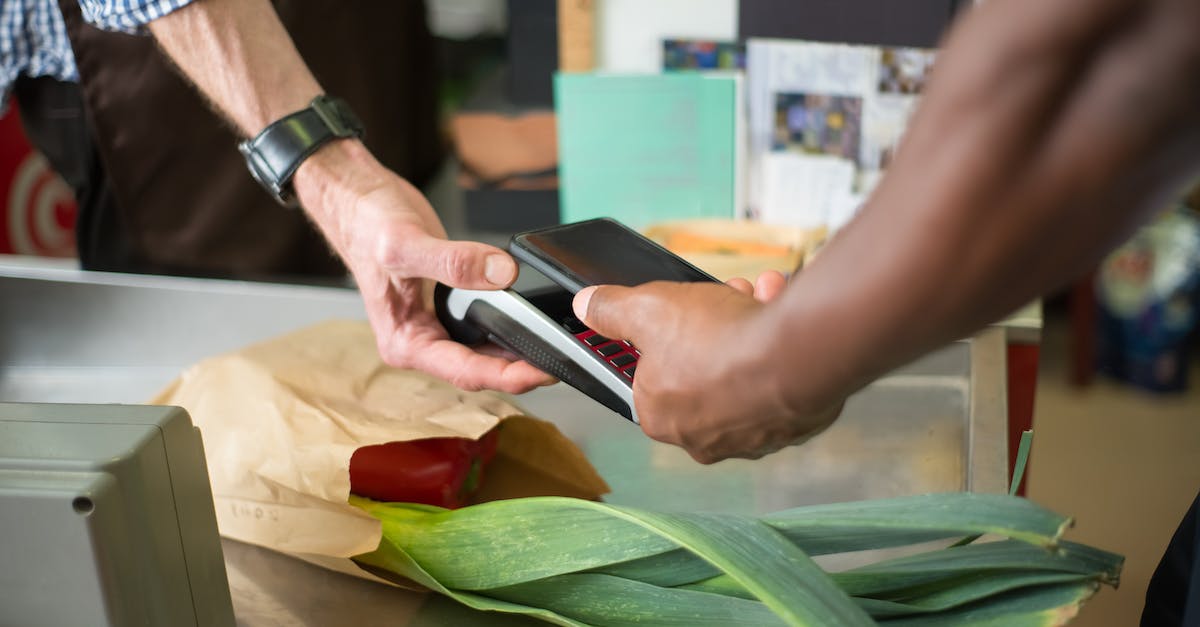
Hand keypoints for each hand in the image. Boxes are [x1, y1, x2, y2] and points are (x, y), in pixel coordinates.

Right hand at [296, 141, 554, 393]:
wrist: (357, 199)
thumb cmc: (367, 224)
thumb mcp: (406, 242)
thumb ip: (453, 261)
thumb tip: (500, 274)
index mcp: (405, 342)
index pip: (466, 373)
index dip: (509, 376)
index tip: (544, 371)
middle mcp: (420, 341)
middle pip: (480, 369)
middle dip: (521, 369)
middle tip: (564, 359)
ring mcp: (434, 326)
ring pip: (484, 351)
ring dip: (518, 350)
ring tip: (557, 345)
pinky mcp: (447, 308)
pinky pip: (484, 325)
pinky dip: (509, 324)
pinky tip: (532, 320)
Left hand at [573, 272, 843, 463]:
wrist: (798, 355)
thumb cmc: (720, 341)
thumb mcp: (649, 309)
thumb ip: (612, 310)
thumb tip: (588, 305)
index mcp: (660, 417)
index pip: (648, 377)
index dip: (662, 337)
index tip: (675, 315)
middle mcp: (702, 437)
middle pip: (699, 368)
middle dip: (711, 325)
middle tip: (722, 297)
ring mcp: (749, 435)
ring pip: (742, 370)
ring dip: (746, 325)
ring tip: (756, 296)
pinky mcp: (789, 425)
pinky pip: (777, 378)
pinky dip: (777, 345)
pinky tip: (780, 313)